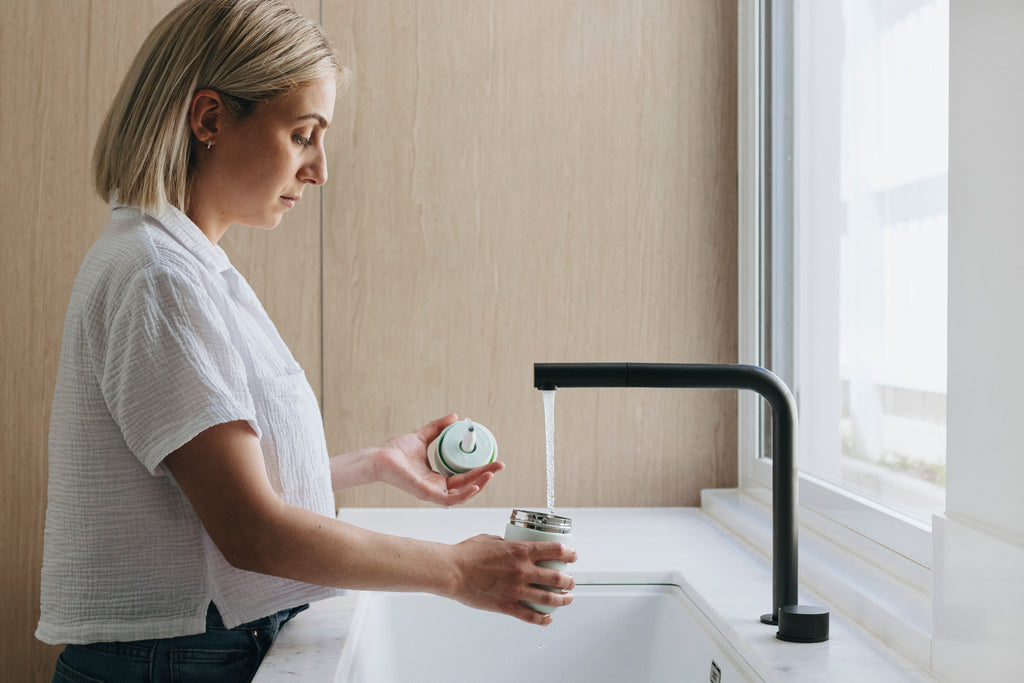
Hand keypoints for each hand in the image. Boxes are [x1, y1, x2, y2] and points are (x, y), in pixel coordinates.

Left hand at [375, 414, 504, 505]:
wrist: (379, 456)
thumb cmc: (396, 451)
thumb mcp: (422, 436)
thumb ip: (438, 428)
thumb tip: (454, 417)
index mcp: (437, 477)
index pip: (465, 476)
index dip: (480, 470)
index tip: (494, 461)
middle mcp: (437, 487)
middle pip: (468, 485)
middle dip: (485, 476)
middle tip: (500, 465)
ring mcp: (431, 492)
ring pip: (461, 494)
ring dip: (479, 485)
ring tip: (491, 474)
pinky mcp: (425, 493)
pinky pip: (448, 499)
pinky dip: (463, 495)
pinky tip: (475, 486)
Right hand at [447, 534, 576, 624]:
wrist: (451, 571)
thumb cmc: (467, 553)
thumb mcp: (492, 540)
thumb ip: (508, 544)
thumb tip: (515, 547)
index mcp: (521, 550)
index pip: (556, 550)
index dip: (569, 553)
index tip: (573, 556)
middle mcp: (523, 570)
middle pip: (558, 577)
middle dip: (569, 581)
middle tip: (571, 582)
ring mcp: (516, 589)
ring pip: (550, 598)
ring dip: (563, 600)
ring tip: (567, 599)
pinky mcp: (507, 606)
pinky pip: (531, 616)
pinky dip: (543, 619)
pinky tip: (548, 618)